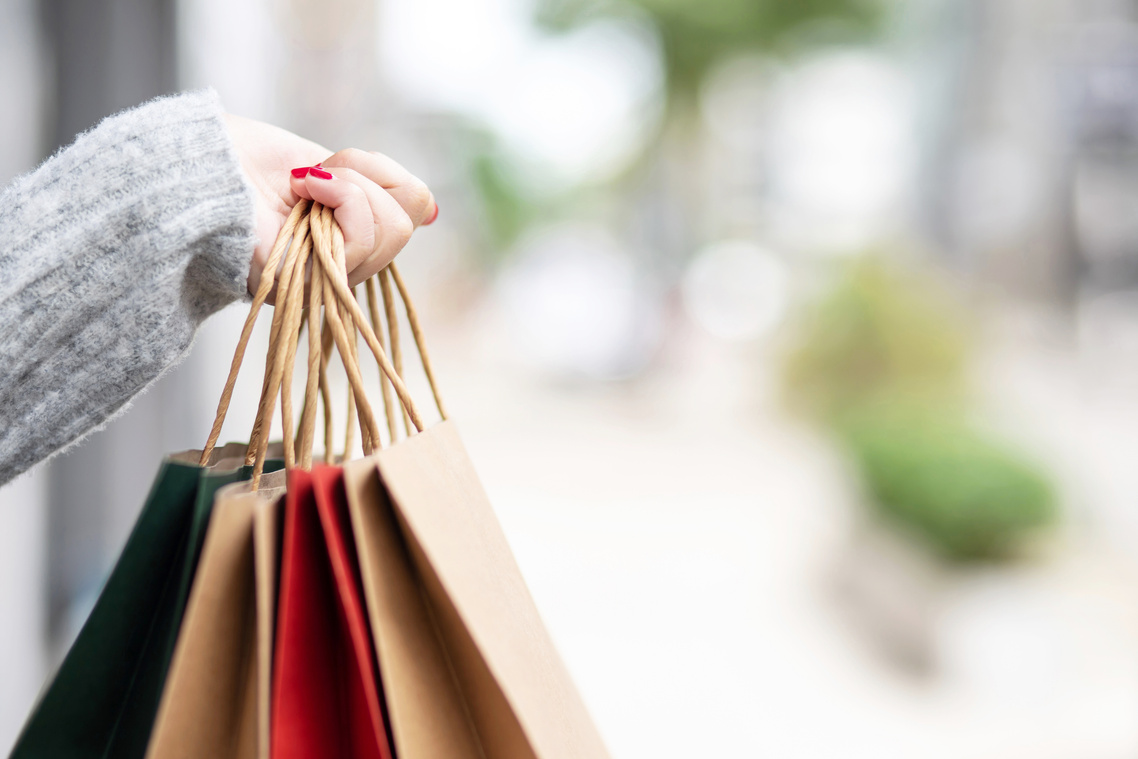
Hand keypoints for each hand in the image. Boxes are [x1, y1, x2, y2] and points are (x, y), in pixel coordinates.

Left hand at [223, 113, 436, 296]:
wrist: (195, 167)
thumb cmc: (242, 161)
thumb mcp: (326, 164)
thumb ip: (374, 188)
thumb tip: (433, 213)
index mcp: (347, 236)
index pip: (413, 208)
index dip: (383, 174)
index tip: (332, 165)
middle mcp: (345, 263)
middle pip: (409, 220)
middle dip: (364, 178)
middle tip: (311, 177)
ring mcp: (333, 277)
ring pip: (392, 227)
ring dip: (347, 187)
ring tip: (301, 186)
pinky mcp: (319, 283)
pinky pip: (365, 234)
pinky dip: (338, 195)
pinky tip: (300, 191)